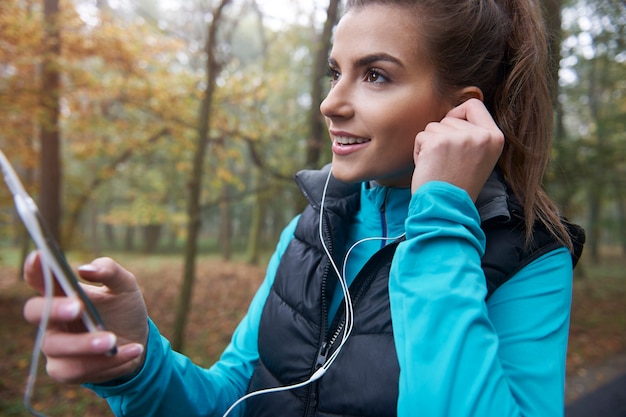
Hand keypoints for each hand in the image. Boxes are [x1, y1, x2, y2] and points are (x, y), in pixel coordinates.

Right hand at [23, 252, 148, 383]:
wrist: (138, 342)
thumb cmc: (124, 310)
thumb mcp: (125, 286)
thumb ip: (110, 271)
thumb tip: (85, 269)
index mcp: (62, 292)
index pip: (39, 278)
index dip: (35, 268)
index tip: (41, 257)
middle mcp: (52, 318)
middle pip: (35, 312)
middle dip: (54, 309)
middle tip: (79, 307)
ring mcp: (55, 344)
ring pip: (56, 346)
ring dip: (85, 344)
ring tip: (112, 340)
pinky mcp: (64, 369)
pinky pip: (77, 369)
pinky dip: (106, 362)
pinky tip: (132, 350)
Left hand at [411, 99, 504, 200]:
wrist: (447, 209)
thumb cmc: (458, 186)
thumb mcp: (480, 157)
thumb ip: (474, 135)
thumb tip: (456, 111)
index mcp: (495, 137)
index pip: (474, 104)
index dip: (458, 114)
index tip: (453, 132)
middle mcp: (480, 135)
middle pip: (450, 117)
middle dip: (442, 136)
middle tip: (448, 162)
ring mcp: (459, 138)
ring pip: (434, 126)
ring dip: (430, 144)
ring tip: (439, 166)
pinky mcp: (438, 142)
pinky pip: (421, 136)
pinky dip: (419, 151)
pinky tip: (429, 167)